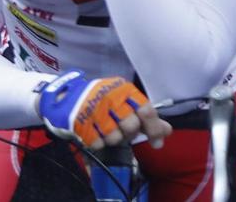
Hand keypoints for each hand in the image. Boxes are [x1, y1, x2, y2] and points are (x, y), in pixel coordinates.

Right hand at [37, 70, 171, 149]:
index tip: (157, 143)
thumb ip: (147, 117)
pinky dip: (99, 143)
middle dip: (129, 134)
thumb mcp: (126, 102)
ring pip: (114, 137)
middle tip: (124, 131)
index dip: (154, 129)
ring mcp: (95, 110)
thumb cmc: (104, 101)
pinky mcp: (80, 123)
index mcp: (125, 90)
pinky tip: (96, 133)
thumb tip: (167, 131)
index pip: (146, 110)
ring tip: (108, 130)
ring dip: (114, 139)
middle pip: (131, 126)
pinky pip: (97, 143)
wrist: (68, 97)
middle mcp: (111, 98)